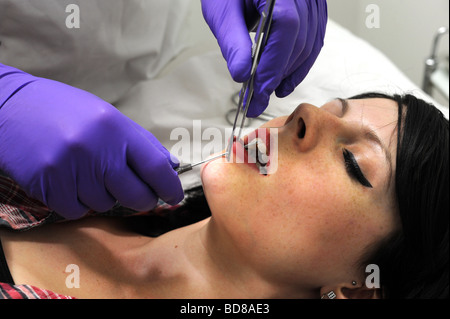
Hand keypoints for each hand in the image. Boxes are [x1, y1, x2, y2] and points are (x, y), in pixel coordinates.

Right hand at [0, 64, 183, 218]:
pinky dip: (77, 202)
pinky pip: (77, 210)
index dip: (170, 186)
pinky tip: (69, 181)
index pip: (156, 166)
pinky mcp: (47, 184)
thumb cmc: (62, 110)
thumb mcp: (105, 115)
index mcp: (115, 128)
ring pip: (105, 204)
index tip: (174, 196)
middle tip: (140, 195)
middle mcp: (96, 148)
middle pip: (136, 194)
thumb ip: (138, 142)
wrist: (9, 105)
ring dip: (103, 196)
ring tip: (88, 173)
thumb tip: (169, 166)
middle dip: (143, 199)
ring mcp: (71, 168)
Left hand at [201, 0, 327, 116]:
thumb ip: (233, 42)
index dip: (273, 66)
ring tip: (271, 91)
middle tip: (258, 99)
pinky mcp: (313, 7)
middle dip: (278, 75)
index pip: (286, 30)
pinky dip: (301, 61)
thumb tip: (242, 75)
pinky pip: (314, 38)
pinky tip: (287, 76)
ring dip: (291, 72)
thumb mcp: (222, 11)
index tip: (258, 93)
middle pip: (300, 40)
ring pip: (310, 43)